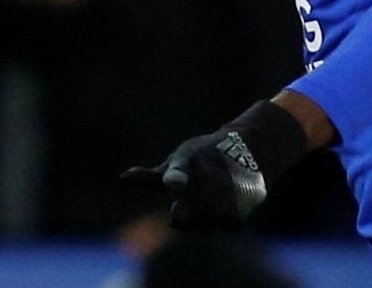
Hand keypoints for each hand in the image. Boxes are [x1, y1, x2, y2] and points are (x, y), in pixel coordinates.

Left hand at [122, 100, 307, 230]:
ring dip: (203, 222)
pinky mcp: (246, 198)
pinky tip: (219, 215)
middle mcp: (210, 170)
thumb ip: (150, 178)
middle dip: (186, 216)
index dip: (177, 176)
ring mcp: (230, 185)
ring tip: (201, 214)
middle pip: (196, 207)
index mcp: (190, 158)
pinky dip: (223, 221)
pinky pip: (230, 223)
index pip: (181, 168)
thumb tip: (122, 178)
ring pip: (211, 219)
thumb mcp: (177, 162)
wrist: (249, 149)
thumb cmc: (203, 157)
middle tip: (179, 215)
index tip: (173, 184)